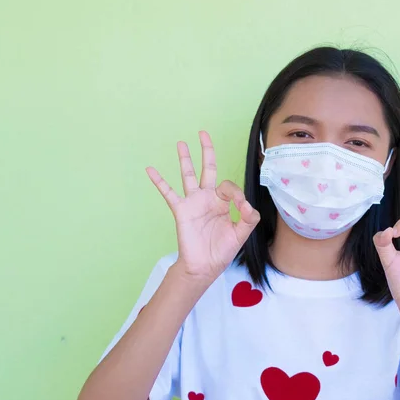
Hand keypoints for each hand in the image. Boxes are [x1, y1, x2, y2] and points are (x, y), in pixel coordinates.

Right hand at [146, 131, 259, 284]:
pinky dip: (159, 181)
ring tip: (181, 143)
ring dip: (185, 159)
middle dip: (207, 151)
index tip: (240, 207)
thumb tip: (247, 204)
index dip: (236, 193)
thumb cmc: (221, 251)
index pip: (229, 186)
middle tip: (203, 133)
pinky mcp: (181, 210)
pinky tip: (150, 169)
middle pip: (207, 169)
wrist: (204, 266)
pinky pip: (168, 193)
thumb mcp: (241, 234)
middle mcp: (207, 198)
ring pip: (188, 175)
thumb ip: (248, 218)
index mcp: (223, 203)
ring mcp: (193, 202)